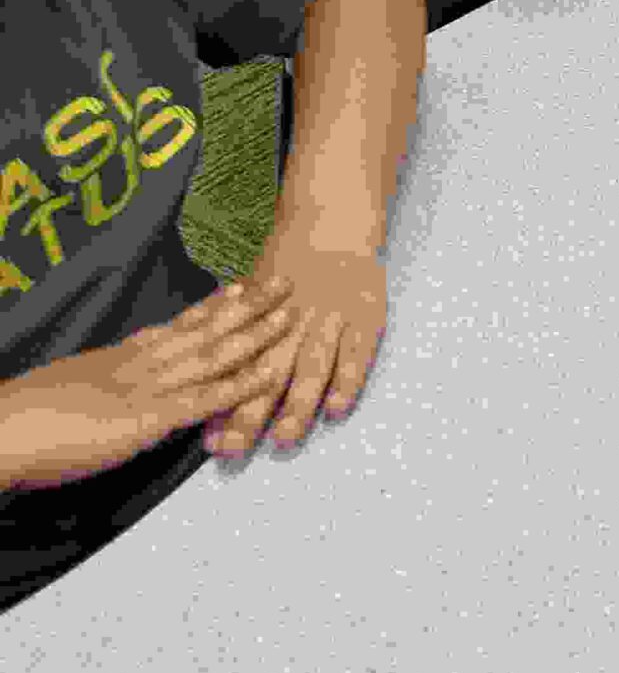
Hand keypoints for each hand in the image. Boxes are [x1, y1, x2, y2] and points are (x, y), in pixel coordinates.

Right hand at [0, 279, 299, 491]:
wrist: (0, 432)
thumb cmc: (22, 422)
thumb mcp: (69, 393)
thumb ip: (97, 387)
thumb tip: (112, 390)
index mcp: (117, 359)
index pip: (175, 326)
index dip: (210, 306)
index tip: (239, 285)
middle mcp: (137, 365)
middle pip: (203, 329)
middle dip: (247, 306)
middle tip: (284, 281)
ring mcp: (144, 388)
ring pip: (212, 354)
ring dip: (256, 334)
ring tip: (292, 311)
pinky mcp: (146, 420)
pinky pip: (202, 399)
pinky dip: (239, 385)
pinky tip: (269, 373)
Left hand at [202, 235, 389, 458]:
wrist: (334, 221)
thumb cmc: (288, 260)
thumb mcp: (251, 288)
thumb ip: (232, 326)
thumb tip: (199, 363)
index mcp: (261, 320)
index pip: (237, 369)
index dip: (222, 405)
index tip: (208, 440)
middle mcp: (292, 325)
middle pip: (268, 375)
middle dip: (250, 415)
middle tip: (235, 451)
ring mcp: (330, 321)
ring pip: (310, 367)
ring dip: (296, 405)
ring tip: (285, 440)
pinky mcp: (365, 318)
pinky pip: (357, 353)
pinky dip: (347, 380)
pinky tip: (338, 409)